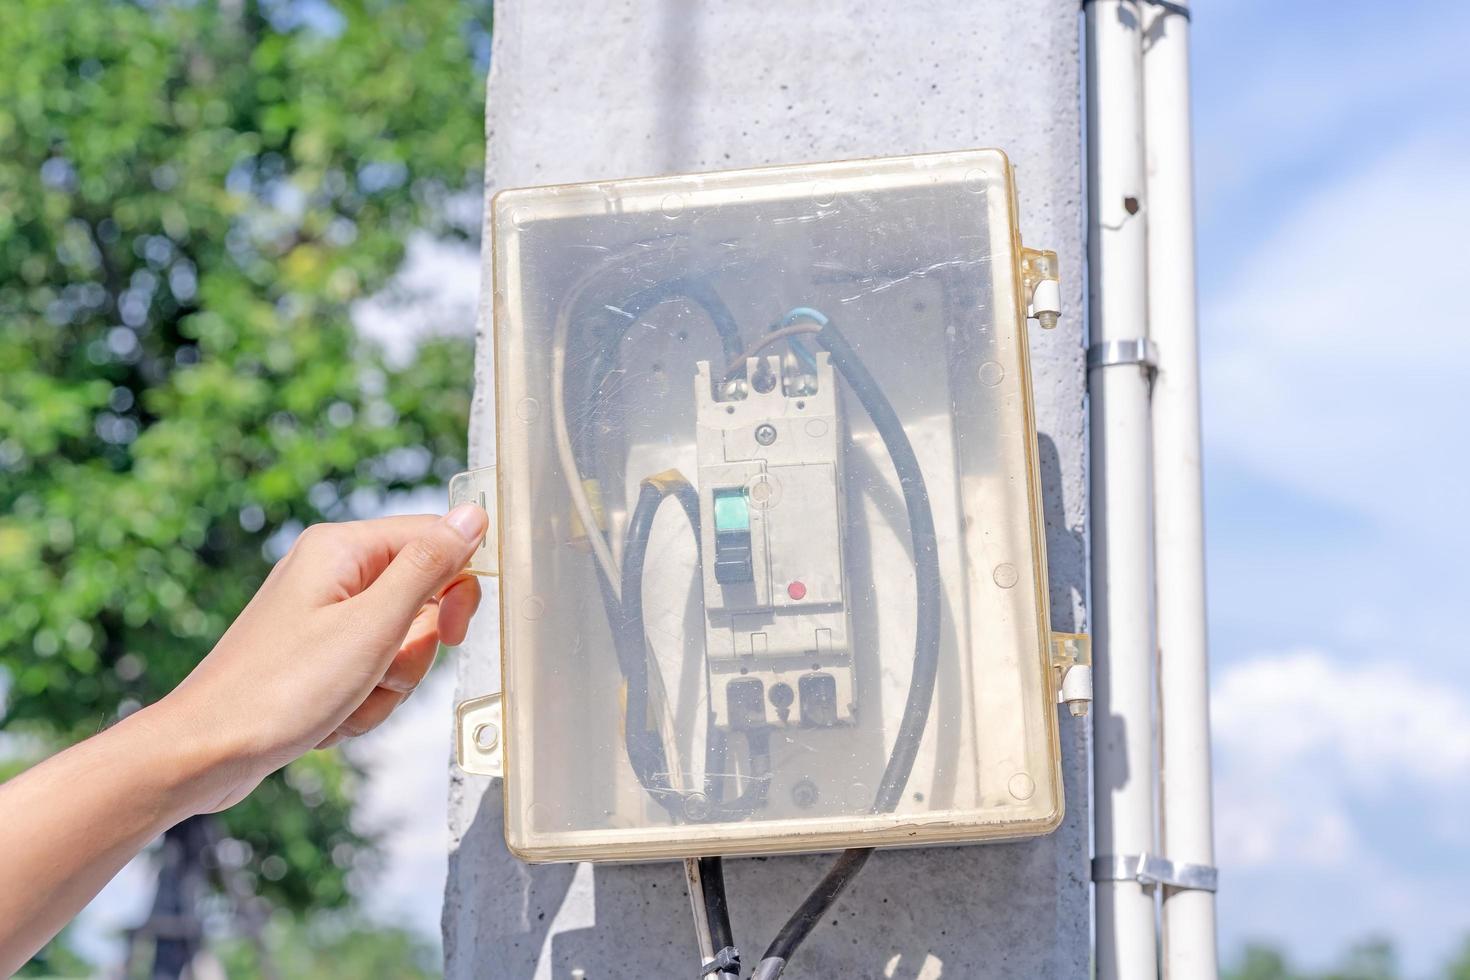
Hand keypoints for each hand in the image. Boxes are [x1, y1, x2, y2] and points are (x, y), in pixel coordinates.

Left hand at [157, 505, 487, 813]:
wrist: (207, 752)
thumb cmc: (280, 690)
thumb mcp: (373, 626)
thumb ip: (429, 566)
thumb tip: (473, 515)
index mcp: (343, 548)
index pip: (436, 541)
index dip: (458, 588)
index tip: (453, 632)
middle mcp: (333, 573)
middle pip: (423, 599)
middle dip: (413, 651)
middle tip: (380, 670)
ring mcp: (324, 616)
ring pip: (402, 644)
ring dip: (387, 684)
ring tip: (345, 699)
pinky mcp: (318, 654)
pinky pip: (373, 671)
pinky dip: (364, 700)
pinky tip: (330, 716)